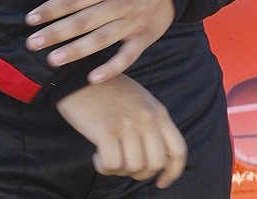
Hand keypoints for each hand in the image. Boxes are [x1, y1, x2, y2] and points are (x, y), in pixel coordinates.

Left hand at [25, 0, 174, 83]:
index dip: (52, 8)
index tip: (31, 19)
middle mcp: (119, 4)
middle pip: (84, 21)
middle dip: (56, 33)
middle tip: (32, 43)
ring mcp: (132, 23)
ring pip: (101, 40)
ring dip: (77, 51)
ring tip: (53, 60)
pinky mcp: (144, 38)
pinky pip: (128, 57)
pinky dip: (112, 69)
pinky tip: (92, 79)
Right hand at [55, 75, 186, 187]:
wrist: (78, 74)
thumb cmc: (107, 90)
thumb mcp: (140, 100)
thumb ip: (152, 123)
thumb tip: (157, 158)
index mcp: (158, 112)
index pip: (178, 150)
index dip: (173, 172)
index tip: (161, 182)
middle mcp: (147, 118)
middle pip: (155, 163)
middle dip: (140, 173)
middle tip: (124, 166)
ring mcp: (127, 124)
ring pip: (134, 167)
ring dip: (119, 170)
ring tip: (107, 157)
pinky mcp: (106, 130)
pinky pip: (112, 164)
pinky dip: (104, 168)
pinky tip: (97, 157)